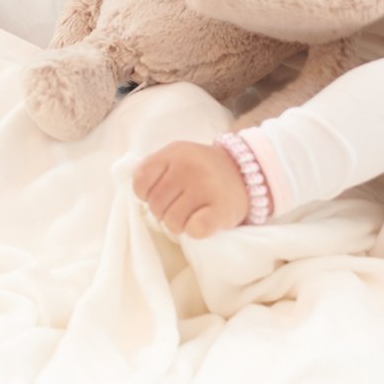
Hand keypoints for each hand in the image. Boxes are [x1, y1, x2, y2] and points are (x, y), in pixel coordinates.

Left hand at [133, 141, 248, 237]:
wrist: (246, 172)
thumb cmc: (202, 170)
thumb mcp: (178, 156)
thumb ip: (156, 169)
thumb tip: (138, 195)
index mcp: (174, 153)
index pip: (140, 181)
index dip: (145, 194)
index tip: (159, 194)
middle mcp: (188, 167)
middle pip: (155, 205)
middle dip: (163, 211)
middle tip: (179, 206)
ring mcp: (206, 188)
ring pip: (171, 221)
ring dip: (179, 224)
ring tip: (191, 213)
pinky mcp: (221, 210)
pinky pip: (194, 230)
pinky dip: (195, 231)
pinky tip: (203, 221)